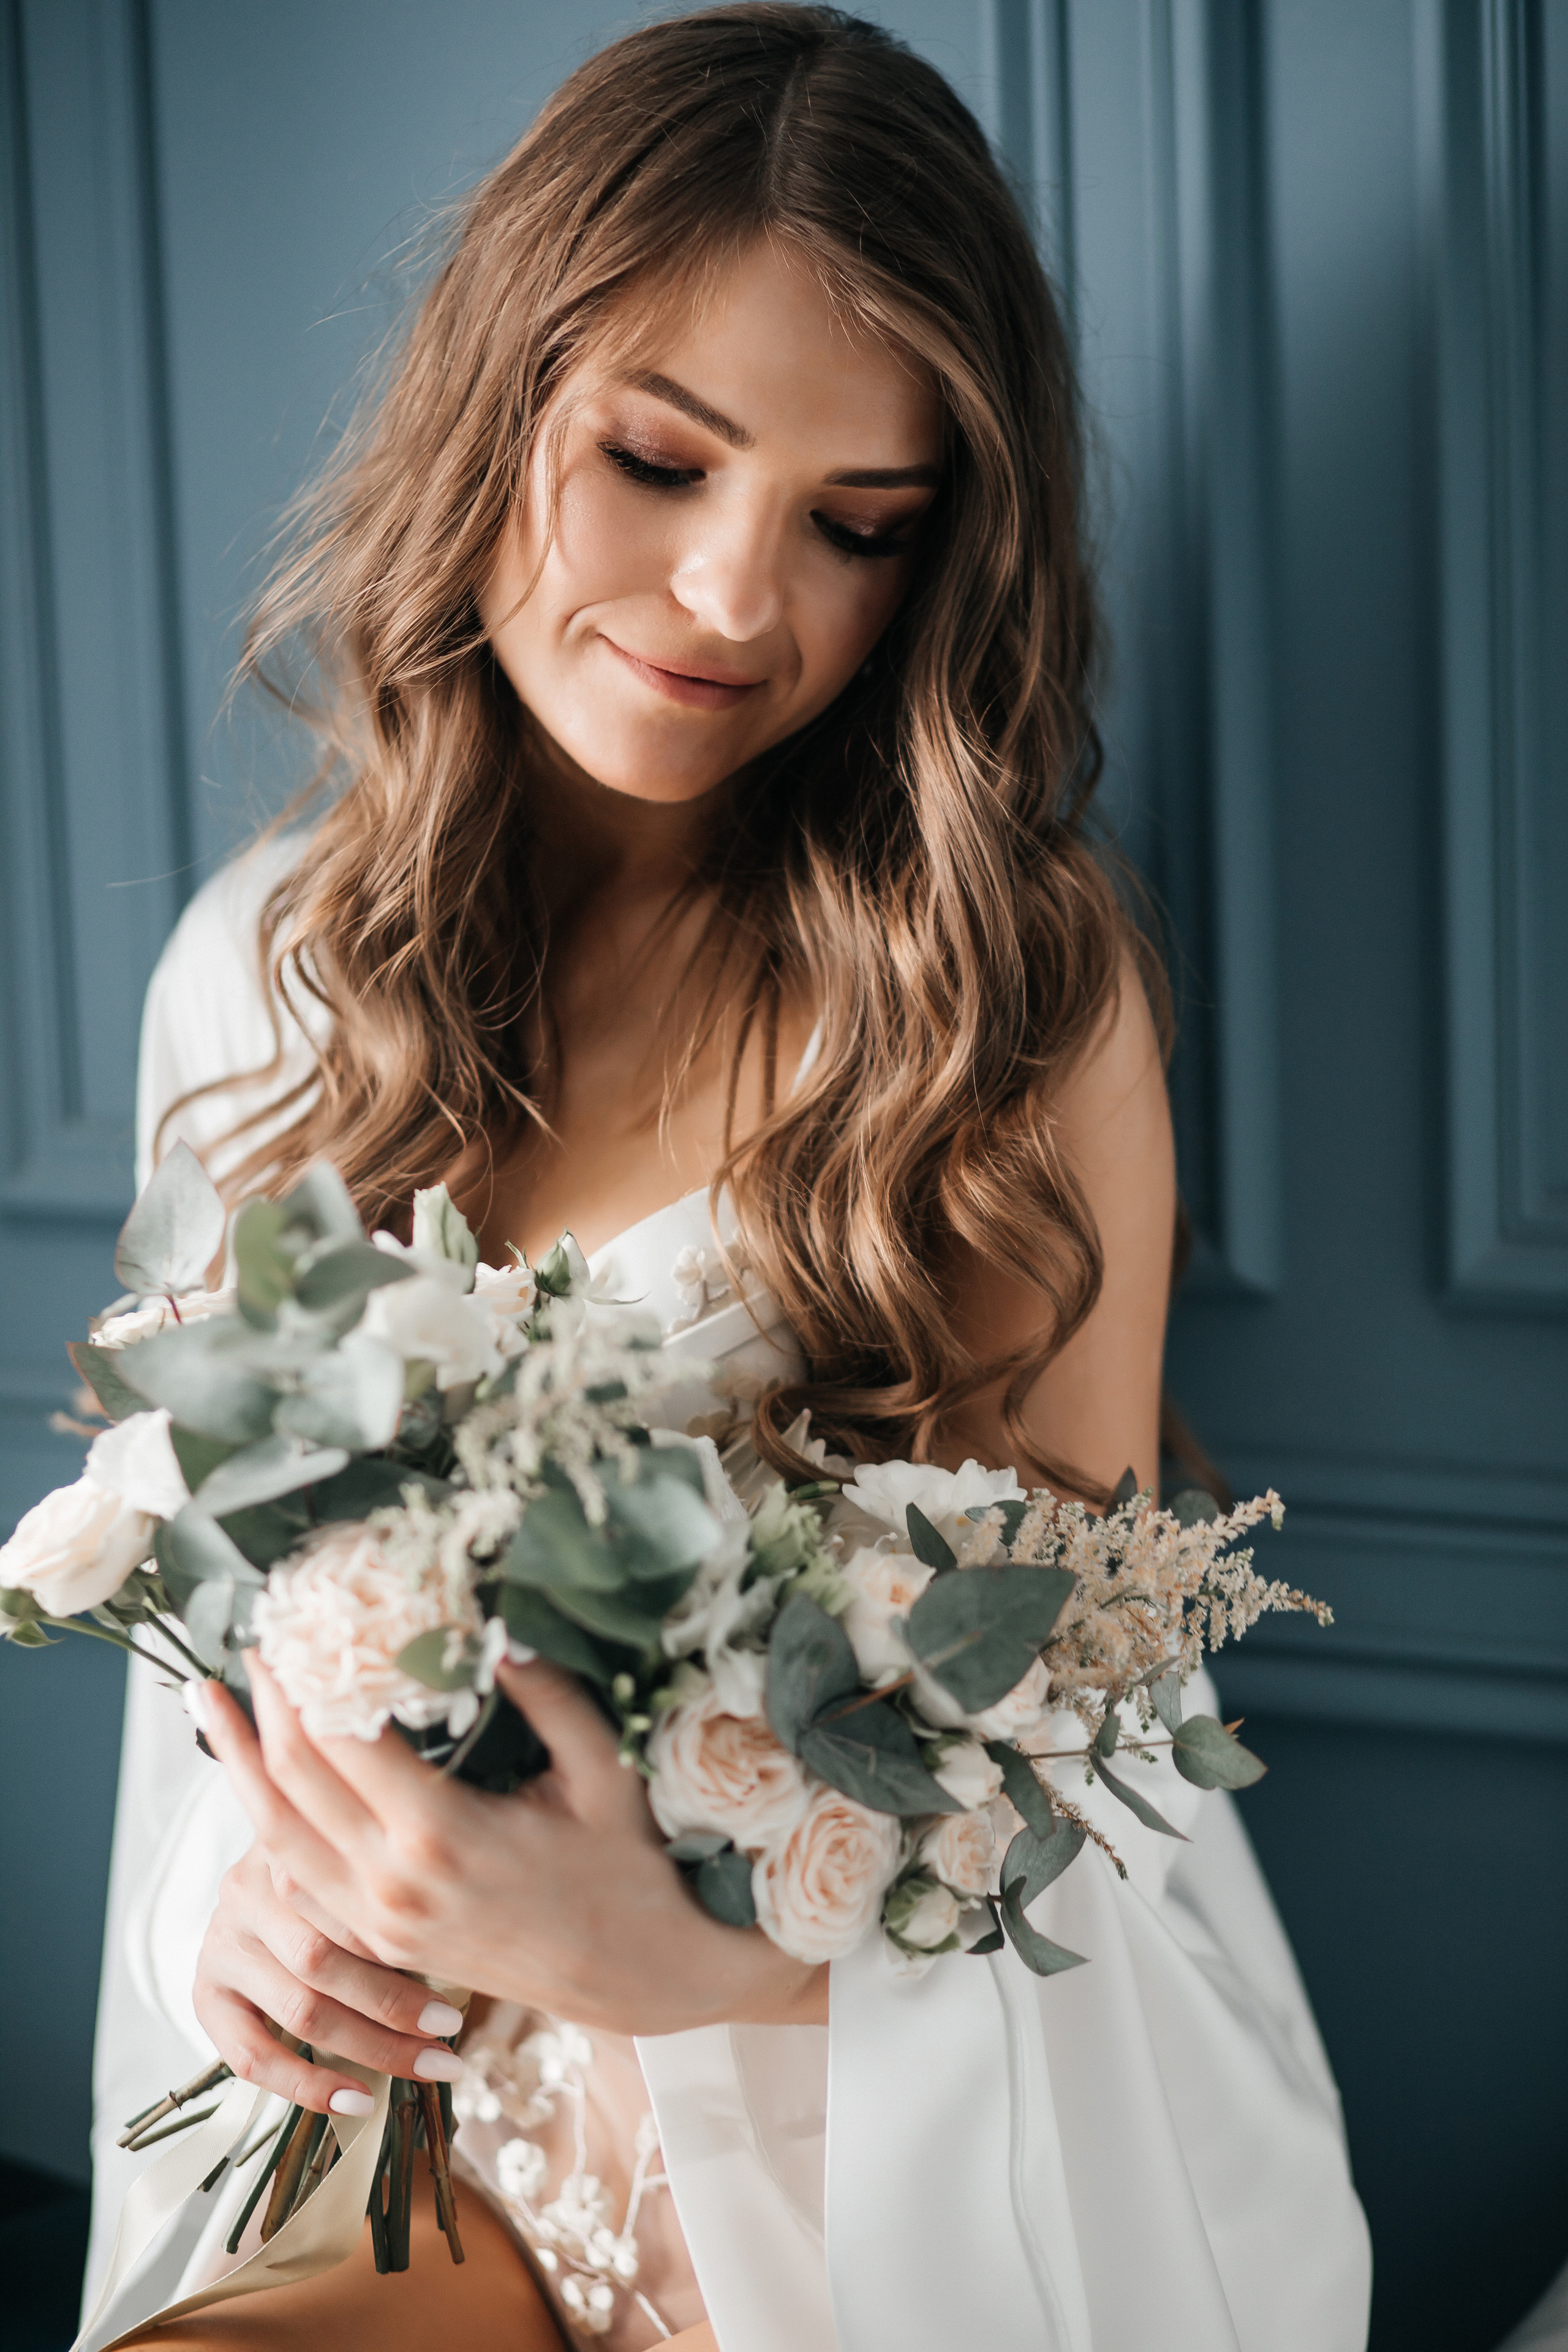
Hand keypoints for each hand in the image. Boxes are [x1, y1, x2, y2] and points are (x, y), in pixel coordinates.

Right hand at [192, 1840, 468, 2114]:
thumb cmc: (339, 1866)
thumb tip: (471, 1934)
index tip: (466, 1970)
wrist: (266, 1861)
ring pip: (300, 2007)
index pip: (347, 1897)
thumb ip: (392, 1879)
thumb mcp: (359, 1851)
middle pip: (324, 1957)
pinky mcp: (205, 1993)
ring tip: (430, 2064)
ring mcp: (222, 1941)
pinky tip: (358, 2101)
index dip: (405, 1940)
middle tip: (453, 2031)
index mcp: (290, 1841)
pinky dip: (306, 2085)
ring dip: (371, 2046)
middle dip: (396, 2003)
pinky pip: (250, 2056)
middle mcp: (247, 1888)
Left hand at [195, 1658, 827, 2035]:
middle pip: (291, 1782)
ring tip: (212, 1704)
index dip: (308, 1677)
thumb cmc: (626, 1865)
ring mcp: (378, 1920)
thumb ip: (549, 1696)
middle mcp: (392, 1881)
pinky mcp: (379, 1941)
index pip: (342, 1739)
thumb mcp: (601, 1770)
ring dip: (239, 1766)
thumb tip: (496, 1628)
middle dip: (261, 1707)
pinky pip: (299, 1878)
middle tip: (251, 1641)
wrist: (633, 1975)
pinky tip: (255, 1782)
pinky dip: (267, 1823)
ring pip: (275, 1835)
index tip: (297, 1621)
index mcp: (441, 1833)